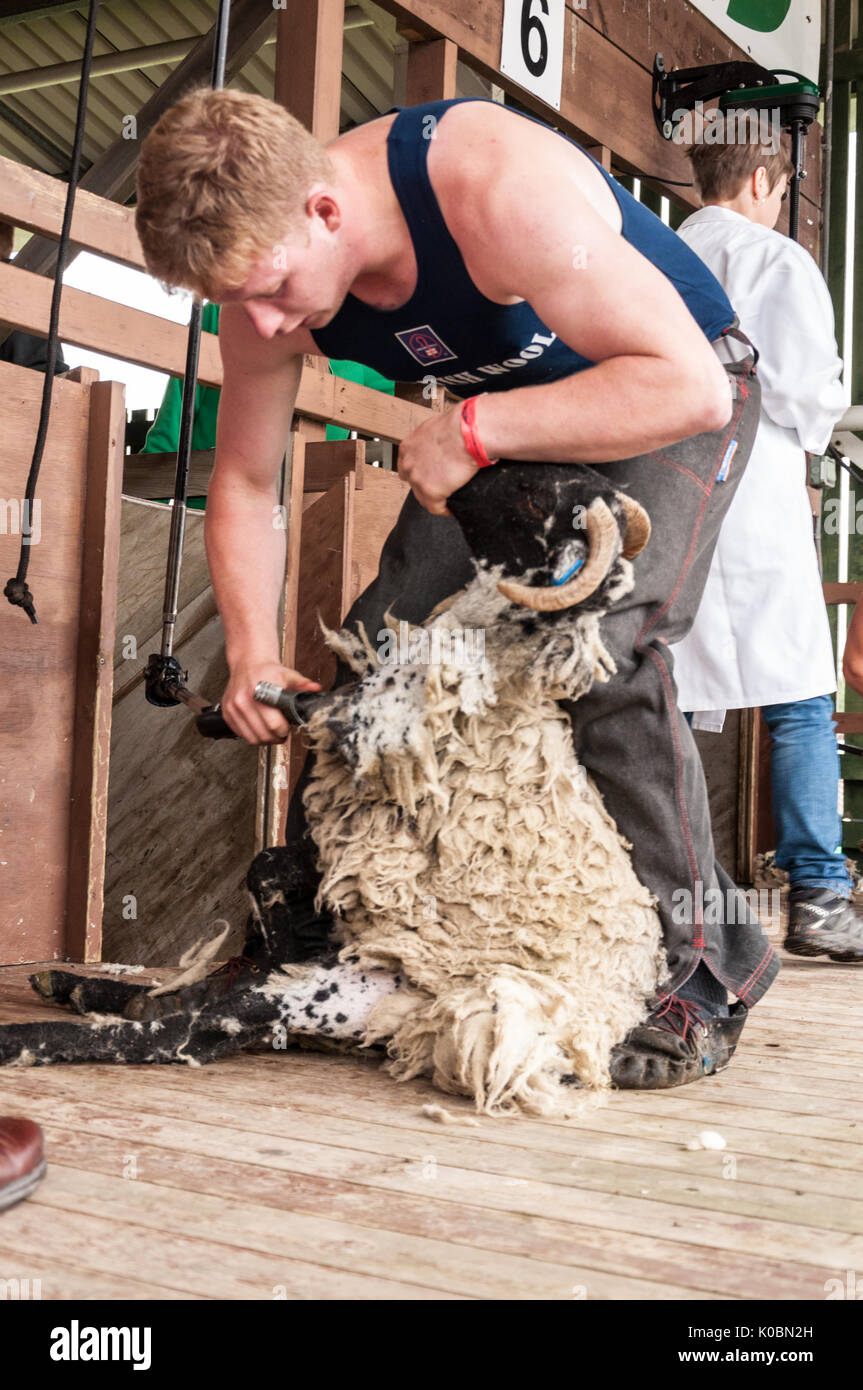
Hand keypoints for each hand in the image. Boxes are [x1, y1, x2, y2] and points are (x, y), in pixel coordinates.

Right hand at [221, 658, 320, 744]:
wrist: (248, 662)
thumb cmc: (268, 671)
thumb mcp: (288, 675)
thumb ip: (302, 684)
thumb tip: (316, 689)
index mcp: (259, 691)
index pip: (273, 724)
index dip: (283, 731)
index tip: (287, 728)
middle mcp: (243, 700)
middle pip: (263, 734)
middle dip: (276, 737)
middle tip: (281, 733)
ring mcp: (233, 708)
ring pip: (252, 738)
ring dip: (264, 740)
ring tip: (271, 733)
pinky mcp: (227, 713)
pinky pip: (241, 734)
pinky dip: (252, 736)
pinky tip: (259, 728)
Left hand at [397, 400, 479, 514]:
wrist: (467, 432)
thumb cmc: (458, 425)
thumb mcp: (436, 428)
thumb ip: (431, 439)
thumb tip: (441, 444)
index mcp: (408, 448)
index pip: (406, 467)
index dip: (418, 473)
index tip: (428, 476)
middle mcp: (409, 464)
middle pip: (413, 483)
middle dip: (425, 486)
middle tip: (440, 486)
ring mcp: (418, 479)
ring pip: (422, 498)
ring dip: (434, 500)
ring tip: (446, 501)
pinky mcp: (431, 491)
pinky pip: (436, 508)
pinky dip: (444, 511)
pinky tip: (451, 509)